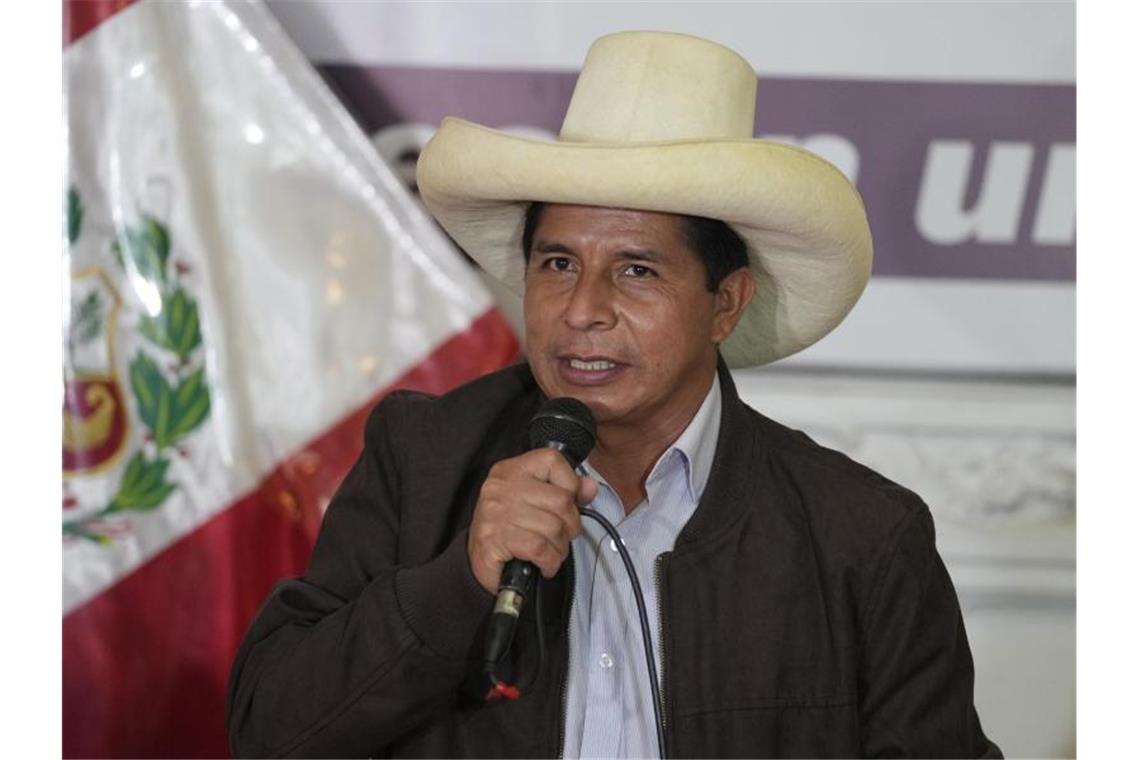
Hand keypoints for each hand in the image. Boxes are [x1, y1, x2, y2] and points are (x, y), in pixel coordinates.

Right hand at [467, 449, 597, 594]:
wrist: (477, 562)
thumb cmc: (508, 529)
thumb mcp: (535, 502)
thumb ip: (565, 491)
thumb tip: (589, 487)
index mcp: (512, 470)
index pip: (553, 460)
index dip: (570, 484)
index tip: (567, 503)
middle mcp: (501, 486)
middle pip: (561, 501)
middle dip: (570, 526)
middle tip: (560, 537)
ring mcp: (496, 512)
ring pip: (554, 528)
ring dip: (559, 548)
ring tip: (551, 552)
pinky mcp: (494, 539)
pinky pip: (540, 548)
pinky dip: (549, 561)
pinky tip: (544, 564)